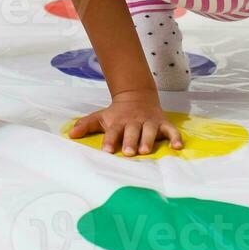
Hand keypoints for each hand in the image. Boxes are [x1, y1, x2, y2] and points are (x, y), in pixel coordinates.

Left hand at [67, 91, 184, 155]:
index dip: (110, 140)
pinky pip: (171, 130)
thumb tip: (70, 134)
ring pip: (149, 130)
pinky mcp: (163, 123)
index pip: (113, 131)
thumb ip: (86, 125)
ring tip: (146, 151)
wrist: (137, 97)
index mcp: (118, 121)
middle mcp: (134, 121)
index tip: (106, 150)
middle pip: (132, 131)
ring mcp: (149, 122)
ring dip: (148, 140)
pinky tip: (177, 147)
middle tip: (129, 152)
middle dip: (130, 141)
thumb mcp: (101, 116)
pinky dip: (175, 137)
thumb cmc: (117, 113)